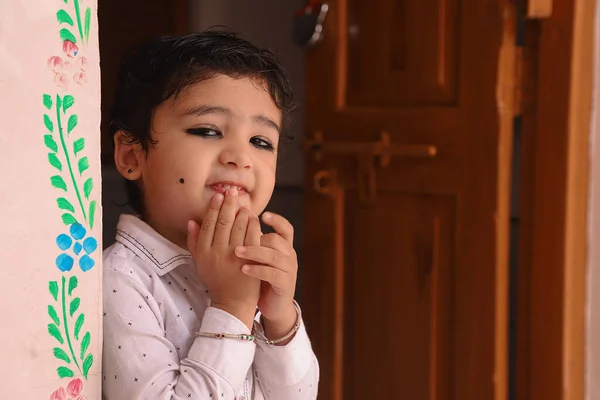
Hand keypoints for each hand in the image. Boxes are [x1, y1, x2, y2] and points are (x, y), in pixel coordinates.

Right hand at [187, 189, 260, 328]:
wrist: (232, 302)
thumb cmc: (216, 281)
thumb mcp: (200, 263)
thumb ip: (194, 242)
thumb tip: (191, 221)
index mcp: (203, 252)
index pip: (208, 224)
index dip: (214, 208)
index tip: (219, 196)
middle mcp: (216, 252)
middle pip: (223, 221)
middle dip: (228, 204)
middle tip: (233, 191)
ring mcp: (233, 256)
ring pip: (238, 226)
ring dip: (242, 212)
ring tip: (244, 204)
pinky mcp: (249, 259)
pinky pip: (252, 235)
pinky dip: (253, 224)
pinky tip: (254, 217)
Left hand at [234, 212, 297, 340]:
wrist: (274, 306)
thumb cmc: (263, 278)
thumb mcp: (259, 258)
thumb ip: (253, 241)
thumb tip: (234, 221)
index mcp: (284, 247)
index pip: (286, 228)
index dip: (277, 220)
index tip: (262, 215)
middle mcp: (289, 256)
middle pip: (276, 240)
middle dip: (256, 235)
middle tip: (237, 232)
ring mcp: (289, 270)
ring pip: (274, 256)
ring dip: (254, 252)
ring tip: (236, 251)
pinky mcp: (286, 284)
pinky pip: (272, 274)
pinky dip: (257, 270)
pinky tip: (244, 269)